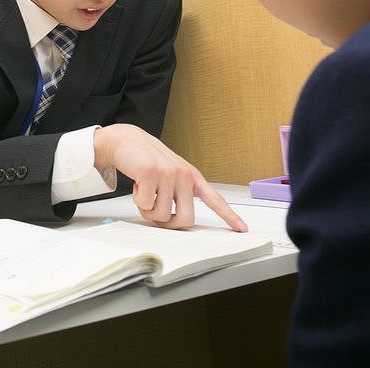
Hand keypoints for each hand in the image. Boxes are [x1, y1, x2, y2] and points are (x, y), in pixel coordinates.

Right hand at [93, 124, 247, 232]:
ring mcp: (169, 173)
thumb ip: (178, 195)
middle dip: (168, 223)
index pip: (214, 199)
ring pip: (161, 216)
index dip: (229, 216)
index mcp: (192, 177)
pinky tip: (138, 183)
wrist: (127, 140)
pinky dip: (138, 200)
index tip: (242, 230)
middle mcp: (185, 175)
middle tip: (156, 209)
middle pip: (185, 219)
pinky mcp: (151, 172)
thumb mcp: (169, 177)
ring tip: (145, 190)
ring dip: (148, 209)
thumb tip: (177, 221)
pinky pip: (146, 205)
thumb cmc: (147, 162)